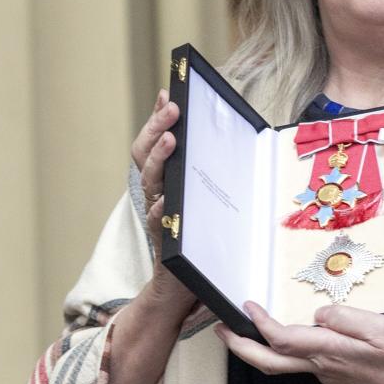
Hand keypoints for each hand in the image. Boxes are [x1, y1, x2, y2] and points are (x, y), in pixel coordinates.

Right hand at [133, 88, 194, 316]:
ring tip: (170, 139)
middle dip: (156, 127)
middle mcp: (157, 196)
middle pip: (146, 155)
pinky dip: (161, 209)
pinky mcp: (164, 243)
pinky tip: (166, 198)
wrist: (186, 292)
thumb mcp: (211, 202)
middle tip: (171, 106)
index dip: (157, 118)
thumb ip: (214, 176)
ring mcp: (158, 218)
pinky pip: (157, 222)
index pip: (156, 144)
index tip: (168, 91)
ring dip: (158, 158)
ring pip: (150, 182)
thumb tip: (237, 142)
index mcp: (168, 183)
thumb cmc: (204, 243)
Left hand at [215, 302, 383, 383]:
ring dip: (260, 349)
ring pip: (285, 365)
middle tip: (220, 330)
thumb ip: (346, 318)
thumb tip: (318, 313)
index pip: (282, 339)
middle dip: (241, 348)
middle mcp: (324, 367)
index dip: (257, 324)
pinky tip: (292, 336)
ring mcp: (331, 375)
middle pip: (270, 363)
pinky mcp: (341, 377)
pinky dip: (288, 350)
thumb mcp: (383, 328)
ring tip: (246, 330)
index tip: (245, 306)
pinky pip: (306, 363)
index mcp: (331, 351)